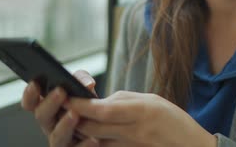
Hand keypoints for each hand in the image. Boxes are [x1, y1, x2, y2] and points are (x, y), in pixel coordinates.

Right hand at [21, 70, 99, 146]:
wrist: (104, 129)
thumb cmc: (89, 109)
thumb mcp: (84, 91)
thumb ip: (82, 81)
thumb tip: (87, 83)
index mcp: (49, 109)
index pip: (32, 102)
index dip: (30, 94)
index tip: (35, 83)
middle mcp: (51, 125)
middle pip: (42, 116)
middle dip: (49, 103)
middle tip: (60, 92)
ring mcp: (61, 140)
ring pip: (56, 136)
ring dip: (64, 125)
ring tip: (74, 114)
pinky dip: (84, 145)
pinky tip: (93, 139)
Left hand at [66, 91, 217, 146]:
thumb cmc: (175, 121)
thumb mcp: (153, 101)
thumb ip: (126, 100)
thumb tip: (101, 101)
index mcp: (142, 111)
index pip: (103, 110)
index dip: (81, 104)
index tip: (67, 96)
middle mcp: (134, 131)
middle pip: (93, 128)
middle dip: (73, 117)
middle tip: (60, 106)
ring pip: (94, 140)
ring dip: (80, 129)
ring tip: (70, 117)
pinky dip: (93, 140)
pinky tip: (88, 133)